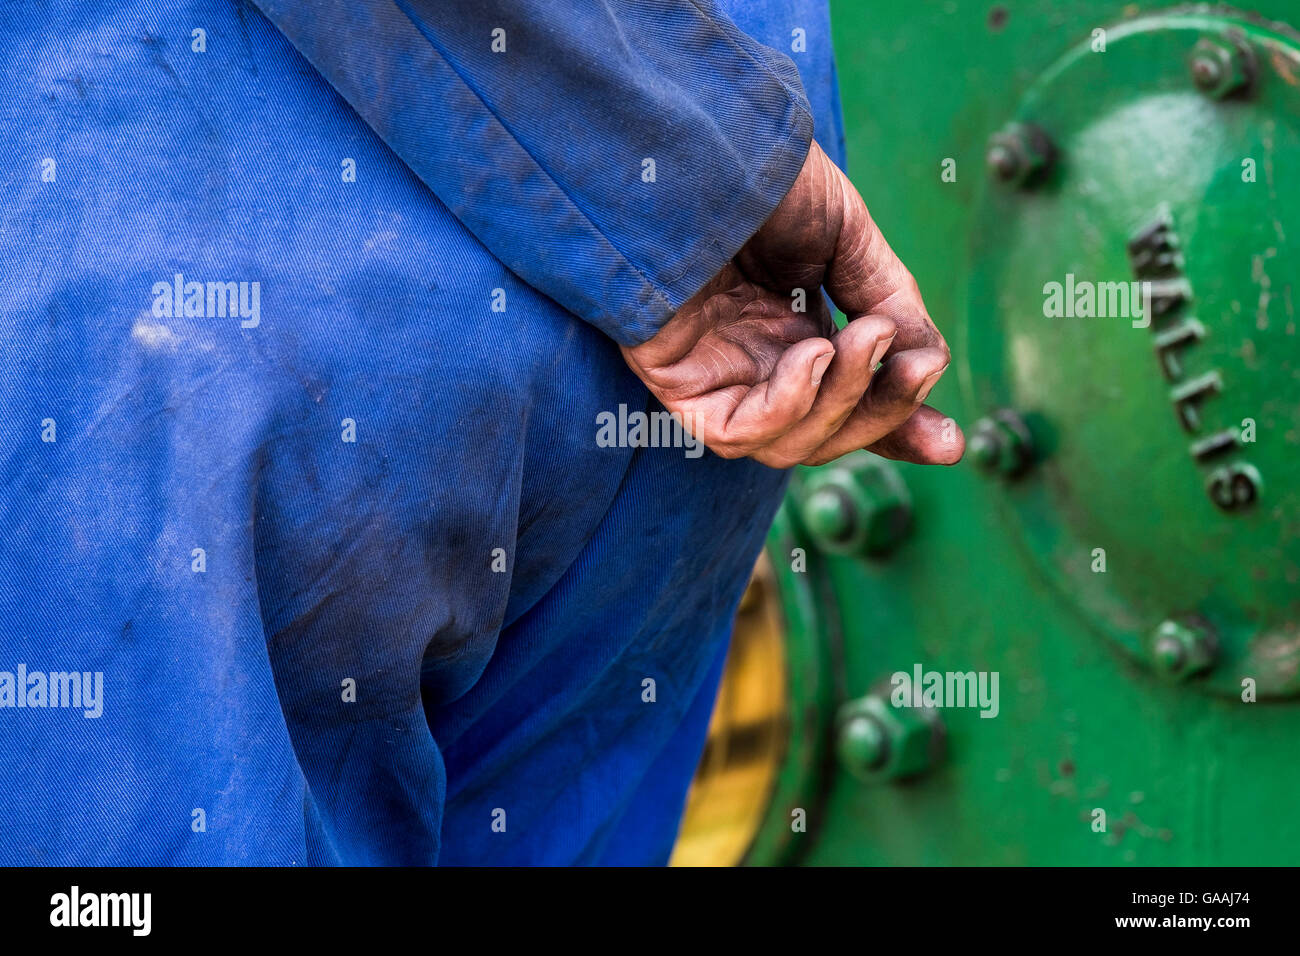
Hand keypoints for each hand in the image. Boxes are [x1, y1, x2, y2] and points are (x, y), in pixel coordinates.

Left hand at [620, 141, 962, 468]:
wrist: (701, 141)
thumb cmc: (764, 177)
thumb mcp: (847, 237)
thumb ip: (887, 302)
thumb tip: (930, 366)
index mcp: (794, 327)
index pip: (846, 402)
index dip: (894, 425)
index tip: (949, 443)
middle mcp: (755, 358)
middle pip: (825, 431)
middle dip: (881, 410)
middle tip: (916, 368)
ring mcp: (716, 374)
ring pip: (786, 443)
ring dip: (842, 401)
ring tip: (863, 338)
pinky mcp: (674, 380)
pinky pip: (734, 432)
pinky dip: (785, 408)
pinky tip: (811, 355)